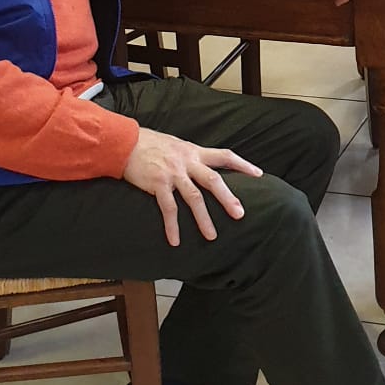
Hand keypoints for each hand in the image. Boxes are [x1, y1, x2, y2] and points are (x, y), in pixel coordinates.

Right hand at [123, 128, 262, 246]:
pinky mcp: (158, 184)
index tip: (258, 174)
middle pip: (213, 180)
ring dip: (203, 218)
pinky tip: (175, 241)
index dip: (242, 165)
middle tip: (240, 214)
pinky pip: (168, 208)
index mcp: (194, 152)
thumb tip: (204, 168)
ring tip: (212, 236)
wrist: (125, 142)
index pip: (225, 156)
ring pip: (194, 198)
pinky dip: (172, 226)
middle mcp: (187, 161)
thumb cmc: (150, 144)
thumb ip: (191, 157)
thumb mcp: (177, 145)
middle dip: (228, 198)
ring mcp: (173, 173)